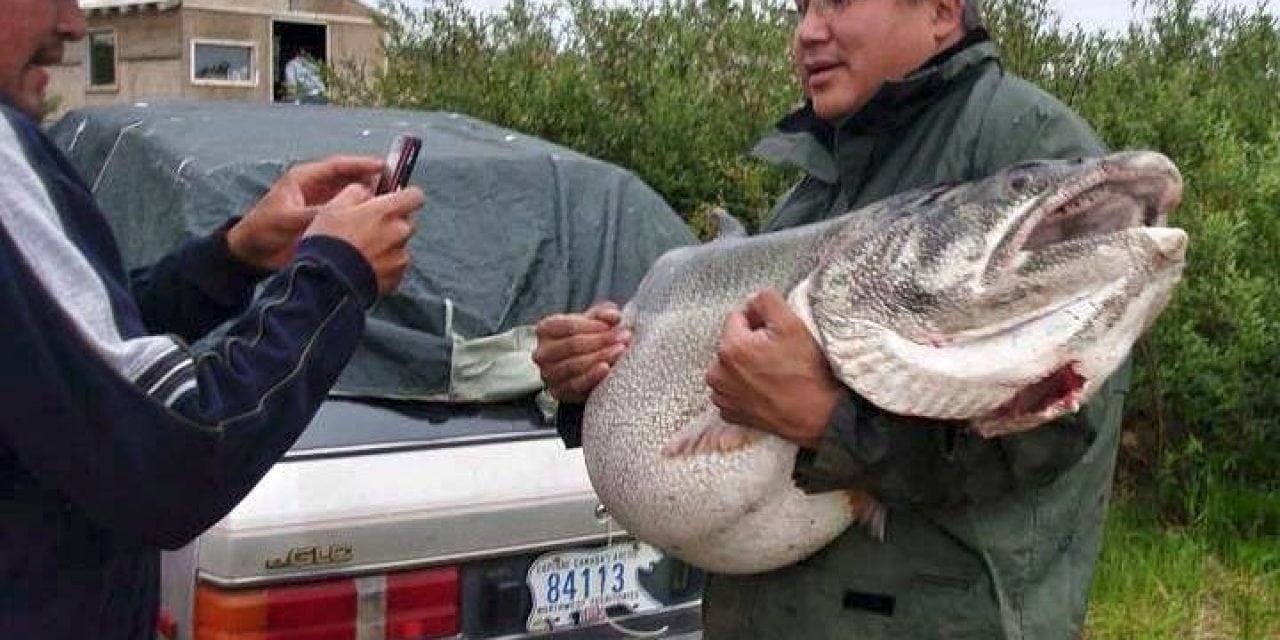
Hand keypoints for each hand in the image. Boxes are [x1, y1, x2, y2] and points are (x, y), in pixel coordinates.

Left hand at [227, 156, 383, 269]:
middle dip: (372, 182)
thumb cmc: (264, 229)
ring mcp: (322, 206)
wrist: (252, 254)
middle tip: (396, 187)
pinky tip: (378, 223)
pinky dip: (362, 217)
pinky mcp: (326, 223)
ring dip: (370, 200)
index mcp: (305, 179)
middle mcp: (317, 189)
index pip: (338, 166)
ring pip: (352, 198)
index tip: (383, 166)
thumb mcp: (289, 219)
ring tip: (392, 205)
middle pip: (350, 180)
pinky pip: (349, 215)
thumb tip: (346, 212)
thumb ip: (317, 213)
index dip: (361, 164)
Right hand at [304, 183, 423, 294]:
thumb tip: (368, 191)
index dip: (406, 196)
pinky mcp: (397, 278)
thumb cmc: (328, 241)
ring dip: (388, 245)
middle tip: (368, 229)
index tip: (395, 199)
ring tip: (361, 252)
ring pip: (400, 245)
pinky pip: (396, 266)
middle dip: (392, 222)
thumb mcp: (333, 206)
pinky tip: (364, 267)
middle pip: (407, 221)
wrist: (326, 283)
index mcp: (387, 212)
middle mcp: (400, 233)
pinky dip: (385, 265)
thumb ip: (357, 191)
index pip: (415, 196)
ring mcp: (400, 257)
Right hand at [533, 302, 629, 402]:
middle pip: (572, 345)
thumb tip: (613, 316)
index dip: (594, 325)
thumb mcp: (595, 320)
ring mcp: (548, 374)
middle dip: (601, 341)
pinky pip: (576, 385)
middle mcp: (542, 352)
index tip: (614, 325)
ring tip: (620, 351)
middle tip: (623, 338)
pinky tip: (606, 369)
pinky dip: (593, 377)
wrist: (585, 366)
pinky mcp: (558, 392)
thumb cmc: (589, 337)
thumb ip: (604, 313)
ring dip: (601, 357)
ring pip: (574, 365)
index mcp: (545, 329)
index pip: (569, 326)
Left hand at [706, 289, 842, 449]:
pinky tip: (767, 388)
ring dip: (747, 364)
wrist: (818, 416)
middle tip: (778, 354)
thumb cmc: (806, 373)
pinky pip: (733, 388)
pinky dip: (745, 385)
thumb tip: (752, 300)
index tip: (776, 333)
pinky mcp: (730, 412)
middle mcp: (718, 374)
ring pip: (731, 365)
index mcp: (730, 348)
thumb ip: (766, 300)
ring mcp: (722, 396)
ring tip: (773, 372)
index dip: (759, 320)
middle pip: (732, 341)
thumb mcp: (791, 324)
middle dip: (751, 342)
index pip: (737, 317)